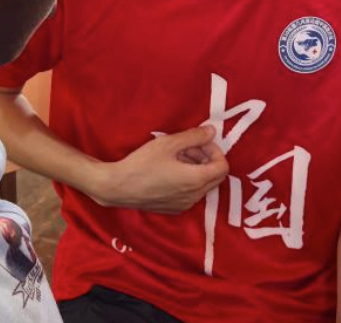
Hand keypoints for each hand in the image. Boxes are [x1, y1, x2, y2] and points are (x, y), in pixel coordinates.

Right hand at [89, 125, 228, 214]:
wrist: (118, 187)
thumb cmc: (142, 163)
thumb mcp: (168, 144)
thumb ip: (194, 136)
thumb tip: (212, 132)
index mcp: (196, 180)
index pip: (223, 167)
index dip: (215, 151)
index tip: (199, 143)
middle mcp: (194, 196)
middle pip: (215, 177)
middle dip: (206, 159)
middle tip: (187, 148)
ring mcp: (184, 205)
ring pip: (203, 185)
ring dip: (196, 169)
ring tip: (175, 157)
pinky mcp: (174, 209)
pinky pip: (191, 194)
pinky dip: (187, 181)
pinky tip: (169, 171)